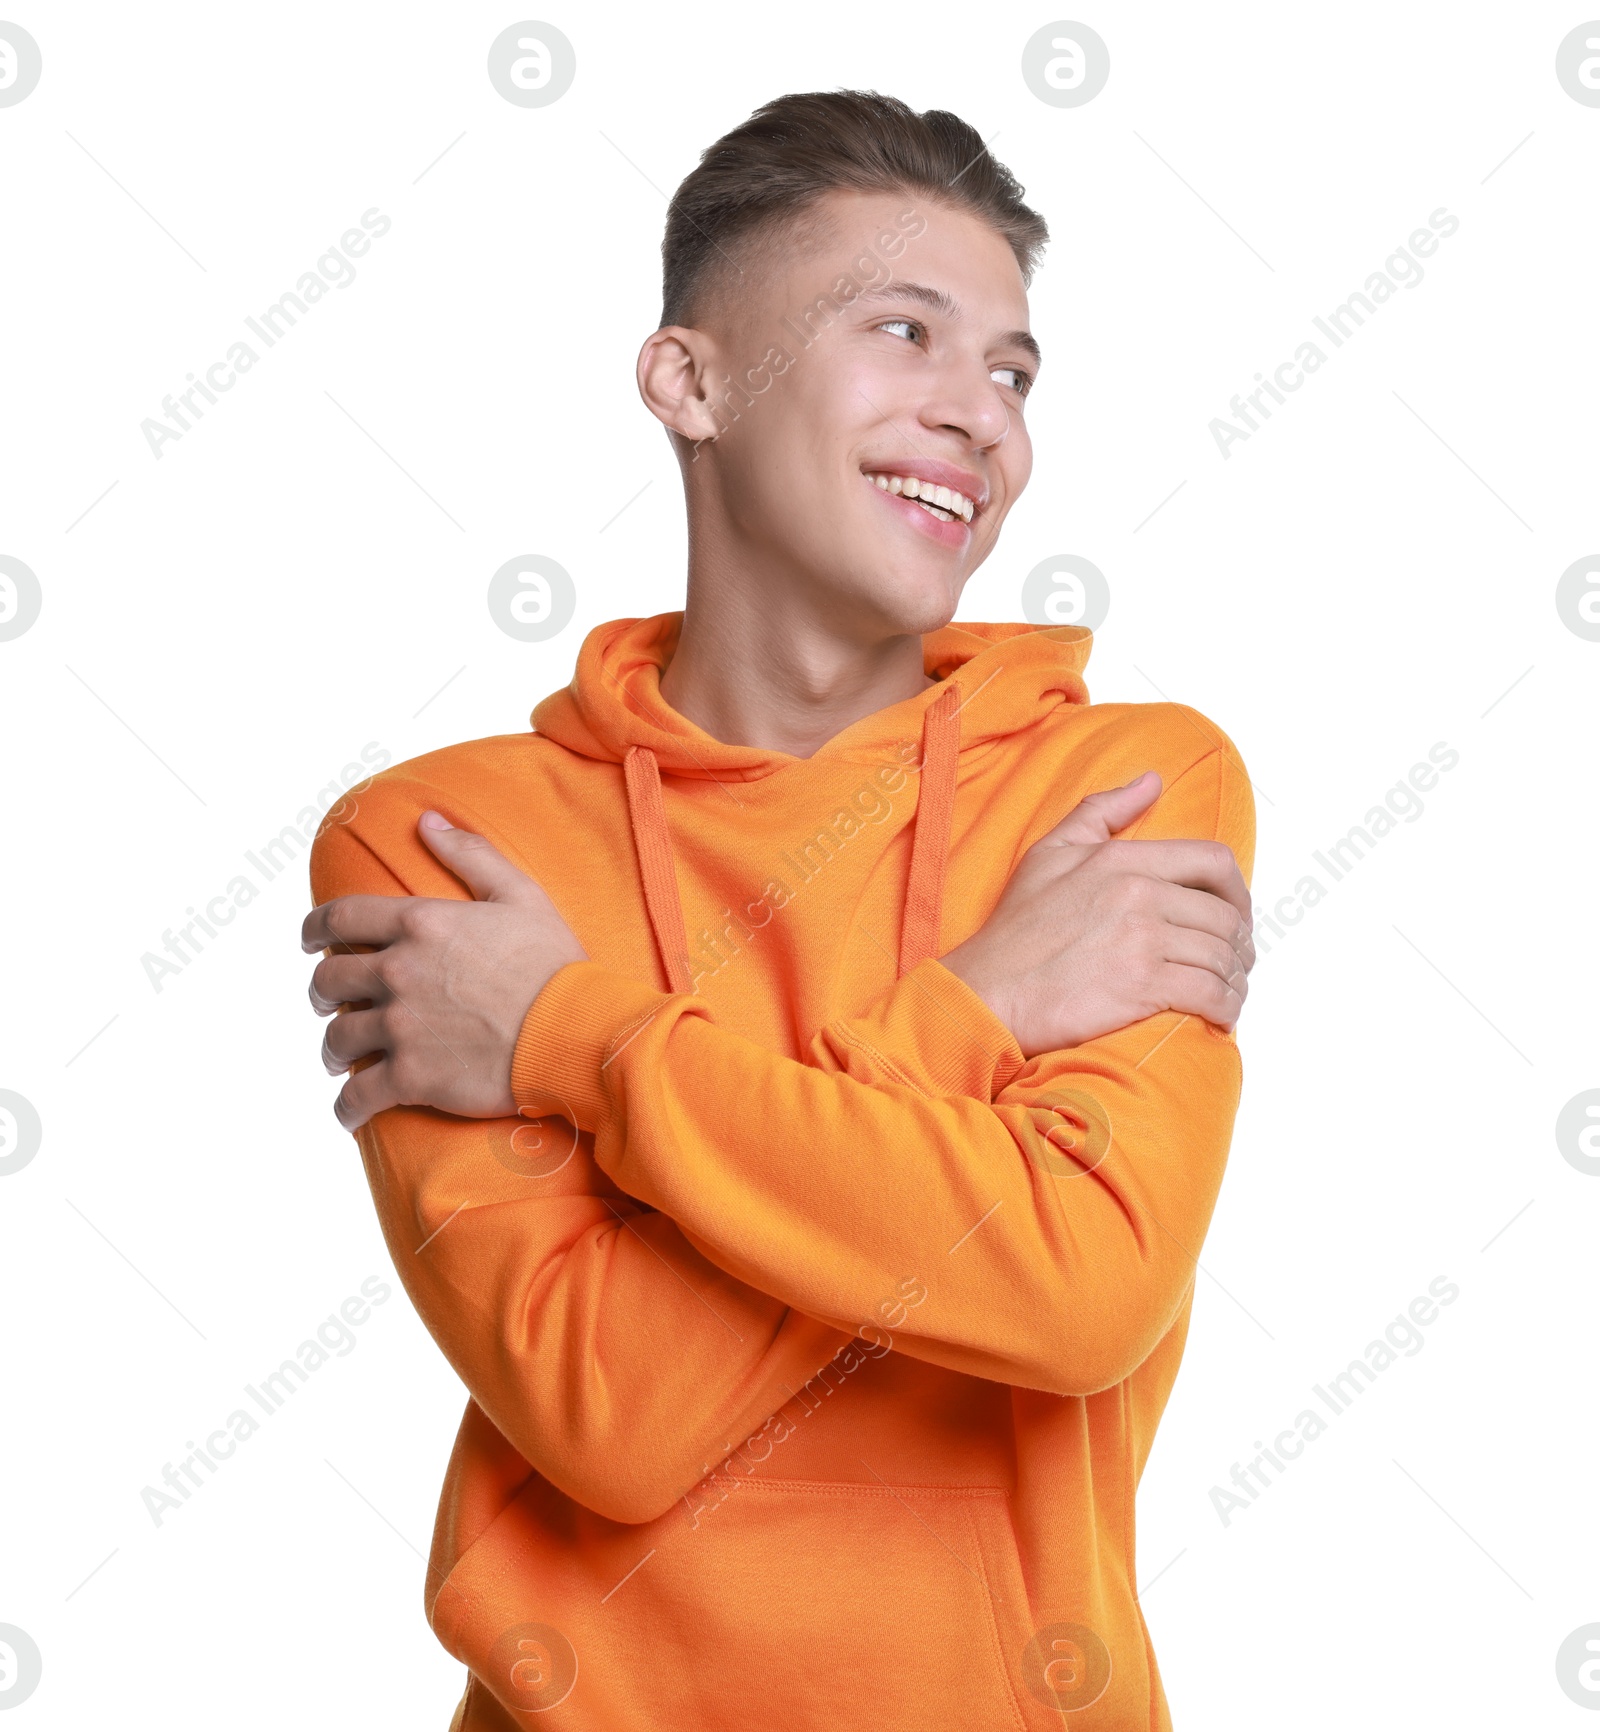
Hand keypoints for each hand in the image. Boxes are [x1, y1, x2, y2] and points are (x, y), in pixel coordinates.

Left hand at [301, 812, 587, 1130]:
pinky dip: (347, 1106)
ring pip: (337, 1039)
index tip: (309, 939)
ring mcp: (401, 1028)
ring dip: (334, 1048)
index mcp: (420, 923)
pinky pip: (358, 1095)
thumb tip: (428, 820)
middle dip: (323, 991)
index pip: (340, 918)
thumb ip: (470, 853)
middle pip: (329, 980)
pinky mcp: (411, 1078)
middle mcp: (399, 973)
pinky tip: (350, 1111)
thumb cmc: (555, 964)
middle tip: (330, 1000)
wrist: (574, 1031)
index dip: (314, 928)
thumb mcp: (520, 894)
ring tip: (341, 1057)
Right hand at [939, 772, 1253, 1057]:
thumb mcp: (1050, 852)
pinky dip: (1225, 1007)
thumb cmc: (1015, 929)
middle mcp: (1139, 895)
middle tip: (1235, 962)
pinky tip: (1219, 1015)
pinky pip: (1209, 994)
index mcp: (1122, 860)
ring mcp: (1142, 942)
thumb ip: (1102, 810)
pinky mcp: (1142, 988)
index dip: (1237, 890)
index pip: (1212, 861)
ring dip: (1235, 979)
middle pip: (1225, 916)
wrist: (987, 990)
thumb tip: (1151, 781)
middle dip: (1240, 944)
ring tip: (1229, 991)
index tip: (1234, 913)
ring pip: (1221, 958)